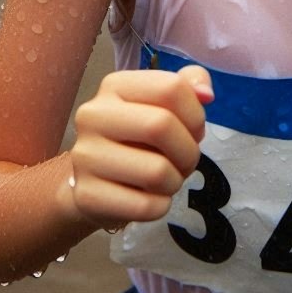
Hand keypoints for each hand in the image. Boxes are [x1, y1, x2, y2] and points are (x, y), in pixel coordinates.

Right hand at [68, 65, 212, 230]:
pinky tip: (150, 198)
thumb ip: (188, 85)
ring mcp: (85, 156)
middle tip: (186, 161)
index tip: (192, 130)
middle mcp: (93, 115)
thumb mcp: (160, 105)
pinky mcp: (87, 196)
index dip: (195, 114)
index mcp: (114, 86)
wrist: (94, 183)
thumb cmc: (136, 139)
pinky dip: (160, 206)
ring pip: (156, 171)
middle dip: (188, 151)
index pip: (171, 88)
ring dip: (175, 181)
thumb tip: (205, 94)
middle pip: (161, 126)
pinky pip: (145, 206)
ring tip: (166, 180)